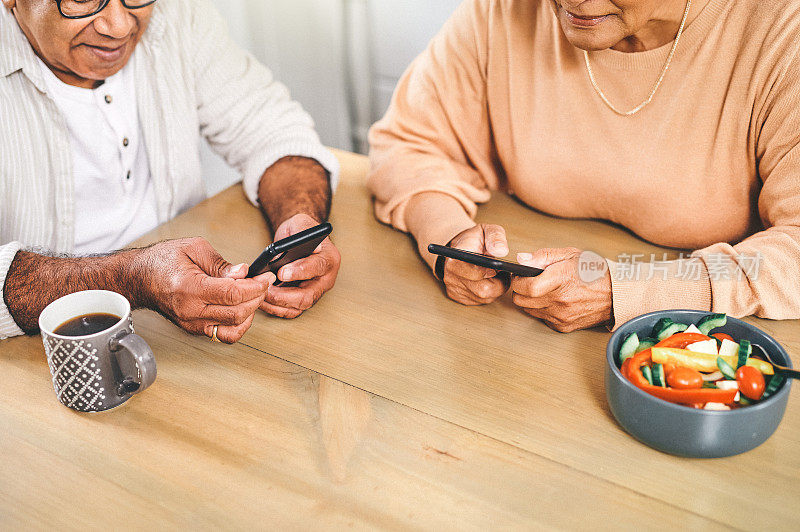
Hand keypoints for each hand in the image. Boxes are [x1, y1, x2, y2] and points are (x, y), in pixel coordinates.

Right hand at [135, 238, 270, 342]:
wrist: (139, 278)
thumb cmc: (162, 261)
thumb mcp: (193, 248)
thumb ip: (221, 263)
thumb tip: (243, 272)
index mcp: (190, 288)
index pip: (233, 294)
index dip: (256, 286)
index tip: (265, 278)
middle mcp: (190, 311)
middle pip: (238, 313)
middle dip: (257, 298)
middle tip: (263, 284)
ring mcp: (192, 324)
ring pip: (234, 328)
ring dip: (251, 313)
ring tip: (253, 296)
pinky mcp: (194, 329)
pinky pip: (224, 335)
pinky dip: (239, 324)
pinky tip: (242, 309)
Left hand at [253, 213, 340, 318]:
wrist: (300, 240)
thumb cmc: (301, 231)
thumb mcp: (300, 222)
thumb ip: (299, 231)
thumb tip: (292, 246)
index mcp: (329, 258)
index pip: (318, 267)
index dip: (300, 271)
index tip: (281, 272)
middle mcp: (325, 278)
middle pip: (308, 295)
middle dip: (284, 296)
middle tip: (266, 290)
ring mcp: (315, 291)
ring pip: (298, 306)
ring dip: (277, 304)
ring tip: (260, 295)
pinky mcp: (304, 298)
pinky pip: (291, 310)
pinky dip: (276, 308)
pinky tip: (262, 300)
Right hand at [440, 224, 510, 305]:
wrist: (458, 249)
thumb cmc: (473, 240)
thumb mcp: (486, 230)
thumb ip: (495, 237)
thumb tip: (501, 251)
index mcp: (455, 259)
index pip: (473, 273)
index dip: (488, 273)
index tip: (497, 268)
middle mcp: (451, 277)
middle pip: (482, 290)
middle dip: (498, 282)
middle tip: (501, 271)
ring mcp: (454, 289)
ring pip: (484, 298)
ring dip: (495, 288)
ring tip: (495, 274)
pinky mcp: (459, 297)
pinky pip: (481, 301)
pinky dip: (489, 293)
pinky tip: (487, 281)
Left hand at [510, 248, 611, 332]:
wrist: (616, 294)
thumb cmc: (594, 272)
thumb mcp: (570, 255)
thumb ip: (542, 256)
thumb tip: (522, 259)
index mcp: (560, 280)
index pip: (525, 286)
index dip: (518, 280)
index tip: (521, 275)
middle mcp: (559, 300)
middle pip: (521, 300)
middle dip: (520, 290)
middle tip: (530, 282)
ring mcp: (561, 316)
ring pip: (529, 310)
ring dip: (530, 300)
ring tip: (543, 290)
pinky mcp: (563, 326)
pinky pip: (542, 318)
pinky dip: (542, 310)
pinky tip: (553, 300)